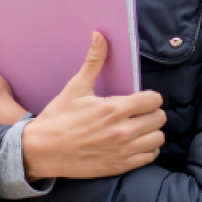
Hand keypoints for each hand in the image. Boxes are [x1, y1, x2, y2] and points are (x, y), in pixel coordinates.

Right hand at [22, 32, 165, 181]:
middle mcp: (122, 131)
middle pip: (159, 118)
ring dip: (152, 131)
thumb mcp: (76, 87)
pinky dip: (147, 150)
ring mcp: (122, 151)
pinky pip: (149, 157)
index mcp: (114, 109)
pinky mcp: (119, 166)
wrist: (41, 151)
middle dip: (152, 113)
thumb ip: (94, 61)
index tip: (141, 98)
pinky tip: (135, 143)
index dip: (150, 97)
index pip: (154, 100)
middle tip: (140, 112)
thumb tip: (100, 35)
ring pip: (158, 139)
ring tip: (139, 127)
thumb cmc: (58, 118)